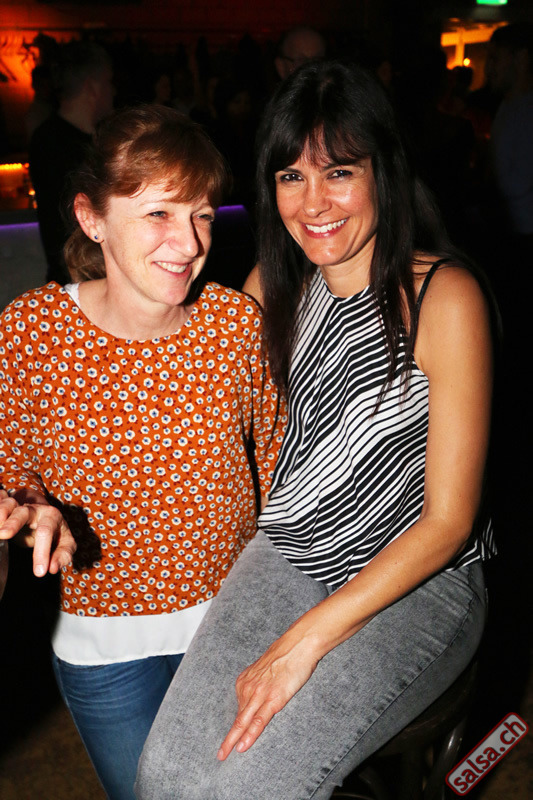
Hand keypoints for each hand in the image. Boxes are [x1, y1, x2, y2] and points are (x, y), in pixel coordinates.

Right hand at [0, 489, 75, 576]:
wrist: (44, 516)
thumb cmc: (56, 533)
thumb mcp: (65, 544)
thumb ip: (62, 556)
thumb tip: (52, 568)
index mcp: (52, 516)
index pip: (45, 532)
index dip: (42, 552)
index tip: (39, 572)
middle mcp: (34, 509)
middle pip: (23, 512)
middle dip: (14, 522)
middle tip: (4, 535)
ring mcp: (19, 506)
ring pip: (9, 505)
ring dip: (1, 513)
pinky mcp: (7, 508)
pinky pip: (1, 504)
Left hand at [217, 632, 319, 760]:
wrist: (298, 644)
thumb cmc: (286, 654)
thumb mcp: (266, 668)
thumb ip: (260, 682)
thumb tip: (260, 693)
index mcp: (246, 680)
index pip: (239, 708)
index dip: (235, 725)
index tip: (229, 738)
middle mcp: (249, 687)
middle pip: (237, 717)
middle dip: (227, 737)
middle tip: (220, 754)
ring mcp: (260, 694)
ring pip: (243, 722)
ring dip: (233, 740)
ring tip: (225, 755)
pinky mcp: (273, 699)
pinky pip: (258, 721)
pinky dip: (250, 735)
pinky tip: (243, 746)